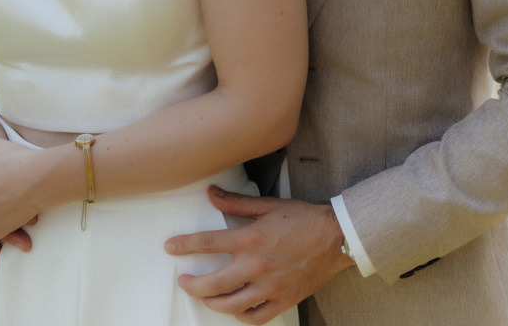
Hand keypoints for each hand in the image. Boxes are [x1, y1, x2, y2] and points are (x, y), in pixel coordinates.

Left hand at [164, 187, 353, 324]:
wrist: (337, 237)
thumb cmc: (303, 218)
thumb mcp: (268, 205)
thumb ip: (236, 202)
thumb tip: (210, 193)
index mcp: (251, 239)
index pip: (207, 243)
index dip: (184, 245)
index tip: (170, 247)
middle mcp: (257, 266)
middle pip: (212, 284)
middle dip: (191, 284)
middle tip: (183, 280)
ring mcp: (270, 286)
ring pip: (231, 305)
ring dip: (211, 303)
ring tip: (204, 296)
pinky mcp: (284, 299)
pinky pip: (256, 317)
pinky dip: (241, 317)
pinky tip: (234, 310)